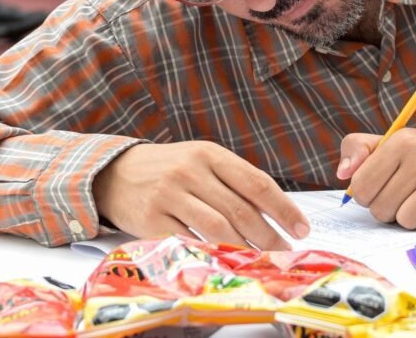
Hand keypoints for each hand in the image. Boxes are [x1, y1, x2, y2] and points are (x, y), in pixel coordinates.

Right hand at [93, 141, 310, 249]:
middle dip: (269, 235)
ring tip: (261, 260)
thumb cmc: (169, 169)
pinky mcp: (151, 220)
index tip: (301, 227)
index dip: (283, 208)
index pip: (256, 182)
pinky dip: (211, 254)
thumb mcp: (200, 161)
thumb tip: (274, 213)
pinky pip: (188, 242)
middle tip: (285, 252)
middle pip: (240, 209)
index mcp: (209, 153)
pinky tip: (226, 262)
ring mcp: (169, 196)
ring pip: (217, 228)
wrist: (114, 173)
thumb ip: (232, 181)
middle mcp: (190, 171)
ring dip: (245, 249)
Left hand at [337, 129, 415, 231]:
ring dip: (413, 218)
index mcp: (400, 141)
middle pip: (382, 209)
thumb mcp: (390, 143)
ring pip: (406, 221)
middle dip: (391, 209)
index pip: (362, 188)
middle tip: (407, 195)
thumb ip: (357, 150)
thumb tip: (343, 174)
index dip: (369, 195)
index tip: (383, 188)